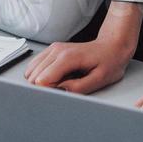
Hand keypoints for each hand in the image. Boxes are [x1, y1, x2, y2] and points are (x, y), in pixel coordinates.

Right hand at [25, 2, 142, 93]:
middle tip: (64, 88)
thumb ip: (79, 88)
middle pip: (34, 77)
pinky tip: (56, 76)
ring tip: (61, 81)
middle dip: (44, 88)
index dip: (49, 92)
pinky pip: (35, 66)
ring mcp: (53, 49)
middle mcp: (57, 51)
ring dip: (41, 81)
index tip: (60, 94)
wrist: (111, 47)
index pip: (42, 80)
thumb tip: (60, 91)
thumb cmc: (108, 62)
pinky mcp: (51, 50)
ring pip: (31, 71)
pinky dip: (41, 75)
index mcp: (68, 58)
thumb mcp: (99, 80)